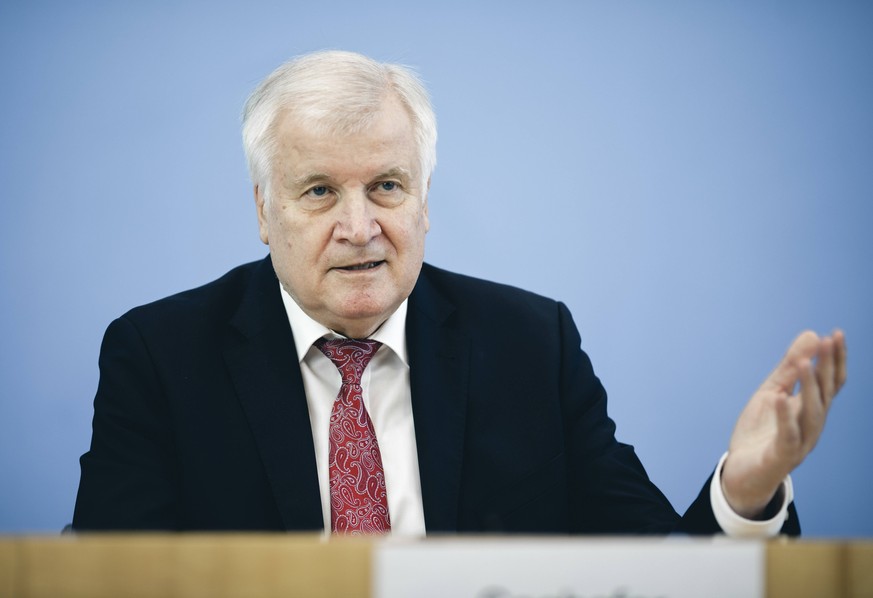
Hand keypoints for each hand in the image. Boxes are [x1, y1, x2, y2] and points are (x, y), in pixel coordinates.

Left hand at [721, 330, 846, 517]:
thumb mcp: (772, 392)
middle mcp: (812, 425)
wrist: (743, 472)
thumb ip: (789, 368)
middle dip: (827, 367)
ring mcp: (800, 442)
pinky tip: (781, 398)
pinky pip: (788, 436)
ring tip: (803, 363)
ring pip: (812, 414)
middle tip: (827, 341)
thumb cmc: (761, 431)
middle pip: (825, 394)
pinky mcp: (782, 457)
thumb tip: (811, 334)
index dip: (835, 359)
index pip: (831, 382)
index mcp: (811, 409)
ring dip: (809, 388)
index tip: (836, 334)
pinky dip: (785, 417)